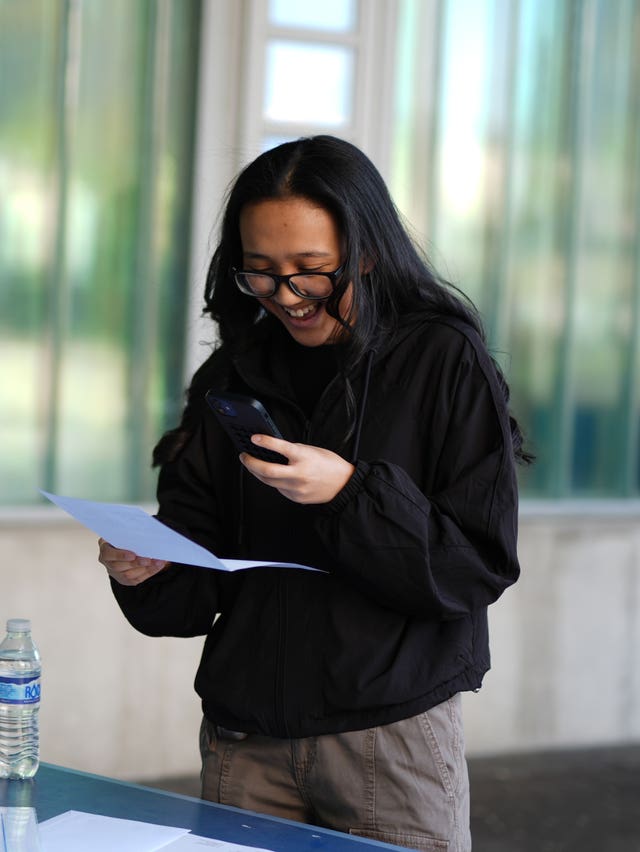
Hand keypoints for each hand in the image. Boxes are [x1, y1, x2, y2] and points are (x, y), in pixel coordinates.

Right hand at [98, 538, 168, 585]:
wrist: (127, 546)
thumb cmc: (126, 537)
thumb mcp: (125, 532)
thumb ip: (131, 534)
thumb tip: (145, 534)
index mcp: (105, 548)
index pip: (107, 554)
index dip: (120, 555)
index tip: (132, 555)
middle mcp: (107, 562)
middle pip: (119, 566)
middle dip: (136, 563)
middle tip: (149, 559)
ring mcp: (115, 573)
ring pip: (128, 575)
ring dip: (145, 569)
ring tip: (158, 562)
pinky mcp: (125, 580)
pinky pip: (137, 579)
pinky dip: (149, 572)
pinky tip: (158, 566)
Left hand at [240, 435, 354, 503]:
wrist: (343, 485)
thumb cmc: (329, 465)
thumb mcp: (313, 450)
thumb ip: (293, 450)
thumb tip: (274, 448)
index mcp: (304, 458)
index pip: (281, 448)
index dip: (266, 442)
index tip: (254, 438)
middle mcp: (299, 474)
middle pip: (267, 470)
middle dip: (251, 463)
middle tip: (244, 456)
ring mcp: (296, 488)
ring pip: (268, 481)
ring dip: (257, 472)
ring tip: (252, 464)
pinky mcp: (295, 497)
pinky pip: (278, 488)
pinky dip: (273, 481)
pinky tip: (273, 476)